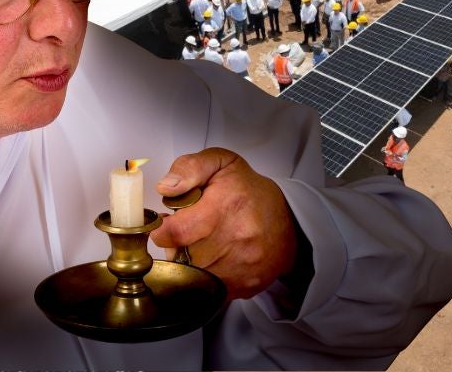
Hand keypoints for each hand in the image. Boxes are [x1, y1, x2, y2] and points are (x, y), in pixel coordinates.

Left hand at [152, 148, 298, 299]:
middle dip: (176, 245)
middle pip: (180, 256)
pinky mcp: (243, 286)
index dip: (163, 229)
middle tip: (188, 231)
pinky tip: (216, 258)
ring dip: (189, 262)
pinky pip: (207, 288)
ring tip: (202, 244)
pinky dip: (205, 276)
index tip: (167, 223)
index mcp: (225, 206)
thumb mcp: (222, 163)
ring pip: (191, 275)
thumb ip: (189, 168)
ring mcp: (240, 267)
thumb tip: (166, 187)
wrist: (289, 223)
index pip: (175, 232)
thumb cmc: (250, 192)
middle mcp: (235, 239)